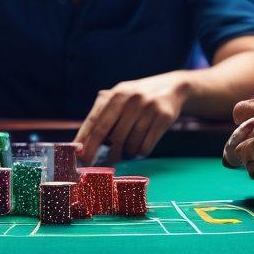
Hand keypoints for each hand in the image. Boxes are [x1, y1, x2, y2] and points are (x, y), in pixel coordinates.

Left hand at [74, 71, 189, 164]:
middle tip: (103, 166)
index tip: (80, 158)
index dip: (86, 142)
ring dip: (127, 153)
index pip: (96, 122)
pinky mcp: (164, 117)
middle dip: (107, 155)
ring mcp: (149, 108)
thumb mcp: (120, 97)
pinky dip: (140, 152)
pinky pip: (146, 146)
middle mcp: (132, 99)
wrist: (173, 87)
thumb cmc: (138, 98)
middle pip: (114, 137)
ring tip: (128, 150)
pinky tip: (140, 148)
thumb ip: (102, 114)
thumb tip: (83, 144)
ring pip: (131, 144)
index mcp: (116, 94)